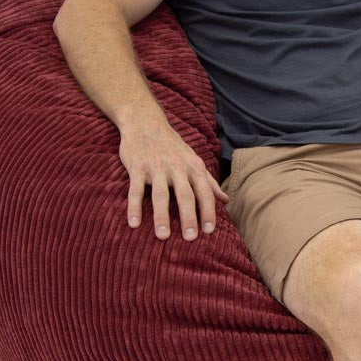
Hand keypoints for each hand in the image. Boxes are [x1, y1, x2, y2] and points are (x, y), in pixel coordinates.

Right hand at [118, 120, 228, 240]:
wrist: (145, 122)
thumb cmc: (172, 146)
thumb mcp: (194, 161)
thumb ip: (209, 182)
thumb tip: (226, 201)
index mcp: (193, 167)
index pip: (204, 192)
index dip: (208, 212)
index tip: (209, 231)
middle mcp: (177, 168)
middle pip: (185, 195)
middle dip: (189, 217)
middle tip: (190, 239)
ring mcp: (156, 168)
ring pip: (160, 195)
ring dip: (161, 216)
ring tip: (163, 237)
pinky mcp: (137, 167)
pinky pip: (135, 190)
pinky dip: (134, 207)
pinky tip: (134, 224)